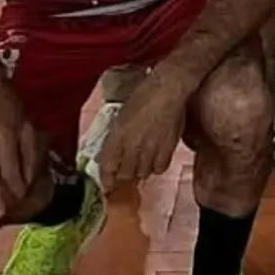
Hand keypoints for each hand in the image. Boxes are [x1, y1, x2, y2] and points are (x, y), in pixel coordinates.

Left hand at [99, 67, 190, 192]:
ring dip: (139, 172)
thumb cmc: (143, 94)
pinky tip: (155, 160)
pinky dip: (155, 167)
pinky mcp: (168, 150)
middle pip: (125, 175)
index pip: (108, 167)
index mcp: (118, 136)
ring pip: (142, 174)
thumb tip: (114, 151)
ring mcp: (151, 150)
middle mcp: (133, 147)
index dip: (106, 179)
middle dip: (122, 176)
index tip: (106, 186)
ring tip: (139, 165)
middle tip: (123, 174)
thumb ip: (117, 135)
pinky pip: (159, 168)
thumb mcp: (122, 113)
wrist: (168, 88)